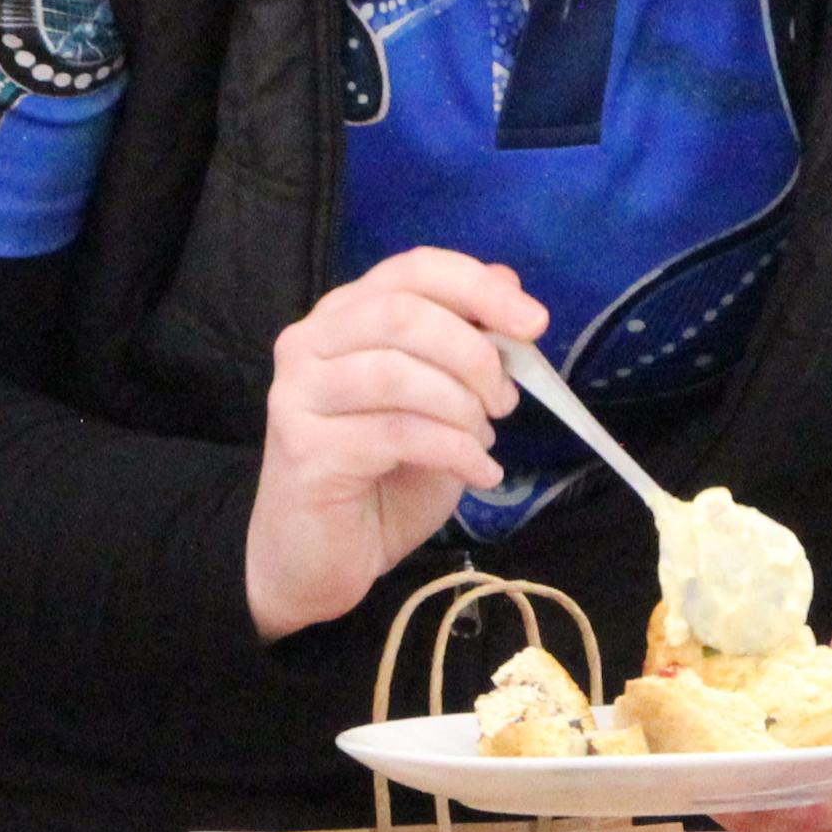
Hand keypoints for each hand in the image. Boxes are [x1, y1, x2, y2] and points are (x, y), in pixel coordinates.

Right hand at [246, 250, 543, 640]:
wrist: (317, 561)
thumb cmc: (381, 480)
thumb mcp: (440, 405)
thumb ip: (464, 344)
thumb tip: (507, 282)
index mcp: (343, 317)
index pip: (411, 270)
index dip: (477, 287)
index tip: (533, 324)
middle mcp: (308, 343)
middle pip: (403, 313)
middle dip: (474, 354)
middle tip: (505, 402)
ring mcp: (298, 394)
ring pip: (398, 372)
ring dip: (462, 408)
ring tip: (483, 441)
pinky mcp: (305, 448)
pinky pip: (398, 433)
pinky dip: (456, 451)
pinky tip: (478, 473)